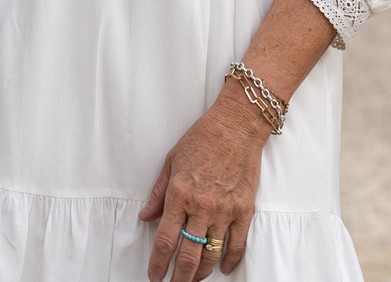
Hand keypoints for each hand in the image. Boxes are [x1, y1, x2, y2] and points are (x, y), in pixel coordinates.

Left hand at [139, 92, 268, 278]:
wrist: (237, 125)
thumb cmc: (203, 138)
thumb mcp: (172, 162)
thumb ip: (158, 193)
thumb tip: (145, 216)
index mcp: (180, 195)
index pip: (165, 241)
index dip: (157, 264)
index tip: (154, 276)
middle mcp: (201, 207)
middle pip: (188, 255)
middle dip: (179, 278)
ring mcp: (225, 211)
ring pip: (211, 254)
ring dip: (201, 272)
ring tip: (193, 279)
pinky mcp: (245, 209)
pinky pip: (238, 244)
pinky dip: (231, 260)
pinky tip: (224, 268)